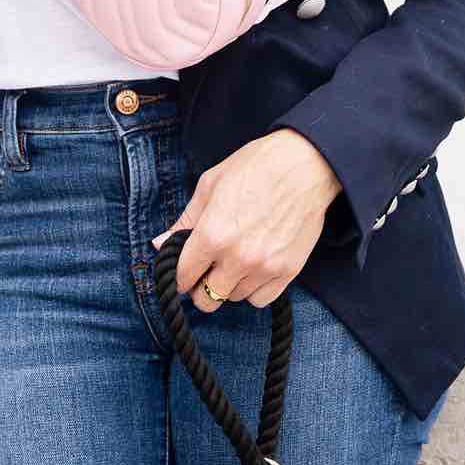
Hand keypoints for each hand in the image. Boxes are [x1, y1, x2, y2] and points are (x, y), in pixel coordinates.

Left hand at [151, 130, 341, 310]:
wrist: (305, 165)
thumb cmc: (255, 167)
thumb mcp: (210, 185)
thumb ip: (185, 220)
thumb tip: (160, 243)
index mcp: (212, 234)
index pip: (183, 276)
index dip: (179, 274)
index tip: (183, 269)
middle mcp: (237, 257)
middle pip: (206, 299)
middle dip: (200, 286)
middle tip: (206, 268)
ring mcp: (264, 268)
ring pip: (233, 298)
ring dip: (228, 284)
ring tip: (234, 258)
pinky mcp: (288, 272)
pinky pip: (260, 300)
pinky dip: (253, 289)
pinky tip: (254, 267)